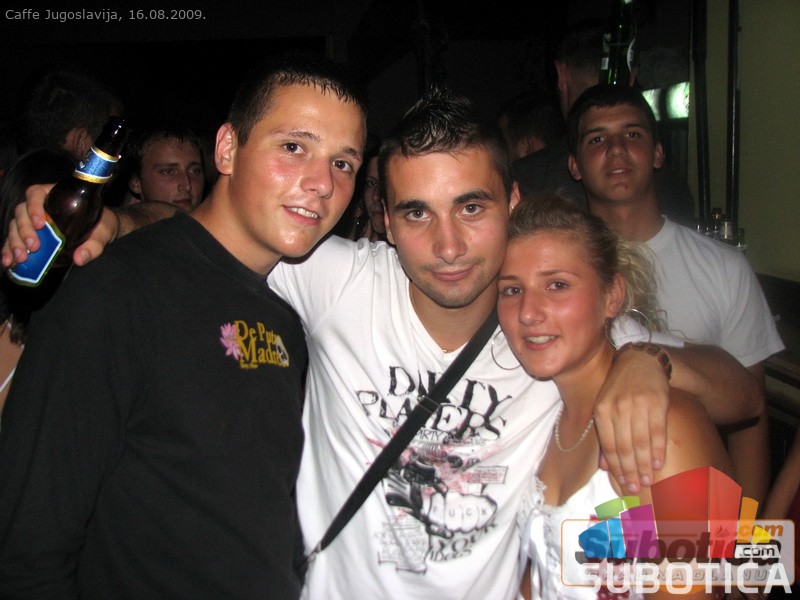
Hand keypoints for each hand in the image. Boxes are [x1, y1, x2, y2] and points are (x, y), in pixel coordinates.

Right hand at [1, 184, 118, 267]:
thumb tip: (79, 259)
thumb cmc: (103, 224)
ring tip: (22, 258)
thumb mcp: (103, 232)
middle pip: (22, 212)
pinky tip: (10, 262)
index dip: (34, 206)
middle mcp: (41, 205)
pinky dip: (9, 250)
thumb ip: (94, 245)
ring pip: (15, 226)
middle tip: (33, 246)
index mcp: (56, 195)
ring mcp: (33, 220)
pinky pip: (15, 239)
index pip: (36, 193)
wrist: (104, 231)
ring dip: (15, 242)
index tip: (41, 223)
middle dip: (24, 230)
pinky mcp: (31, 234)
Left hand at [594, 346, 669, 493]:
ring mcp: (638, 403)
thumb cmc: (620, 389)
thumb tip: (605, 467)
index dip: (616, 467)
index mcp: (601, 409)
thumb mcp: (605, 406)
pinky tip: (659, 463)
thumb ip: (606, 434)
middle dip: (630, 471)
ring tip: (648, 481)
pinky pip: (658, 430)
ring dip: (644, 465)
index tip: (622, 485)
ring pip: (641, 441)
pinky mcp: (657, 401)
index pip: (609, 445)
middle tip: (635, 489)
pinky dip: (658, 449)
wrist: (640, 362)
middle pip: (624, 446)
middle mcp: (618, 407)